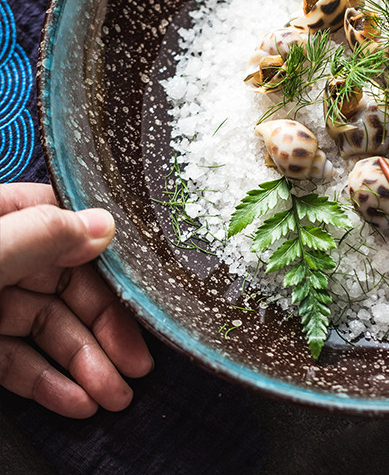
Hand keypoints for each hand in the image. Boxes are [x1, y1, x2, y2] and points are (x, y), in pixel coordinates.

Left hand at [0, 183, 152, 417]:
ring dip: (86, 365)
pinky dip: (49, 382)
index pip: (73, 229)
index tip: (145, 300)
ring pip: (51, 328)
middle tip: (137, 366)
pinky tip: (75, 401)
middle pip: (72, 286)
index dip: (114, 267)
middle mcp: (6, 252)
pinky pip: (20, 358)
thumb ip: (41, 235)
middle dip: (107, 331)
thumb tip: (105, 224)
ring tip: (113, 397)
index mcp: (5, 216)